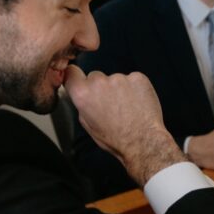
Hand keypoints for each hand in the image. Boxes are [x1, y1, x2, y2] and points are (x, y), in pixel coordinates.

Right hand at [64, 66, 184, 184]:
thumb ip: (83, 105)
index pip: (71, 73)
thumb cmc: (116, 138)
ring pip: (116, 79)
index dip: (75, 76)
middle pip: (95, 77)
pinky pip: (133, 79)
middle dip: (101, 87)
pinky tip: (138, 103)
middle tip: (111, 104)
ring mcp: (119, 78)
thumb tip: (84, 96)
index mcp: (83, 94)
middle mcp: (99, 82)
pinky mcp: (137, 77)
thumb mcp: (88, 125)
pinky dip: (135, 88)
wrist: (142, 141)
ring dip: (120, 89)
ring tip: (127, 107)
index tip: (79, 78)